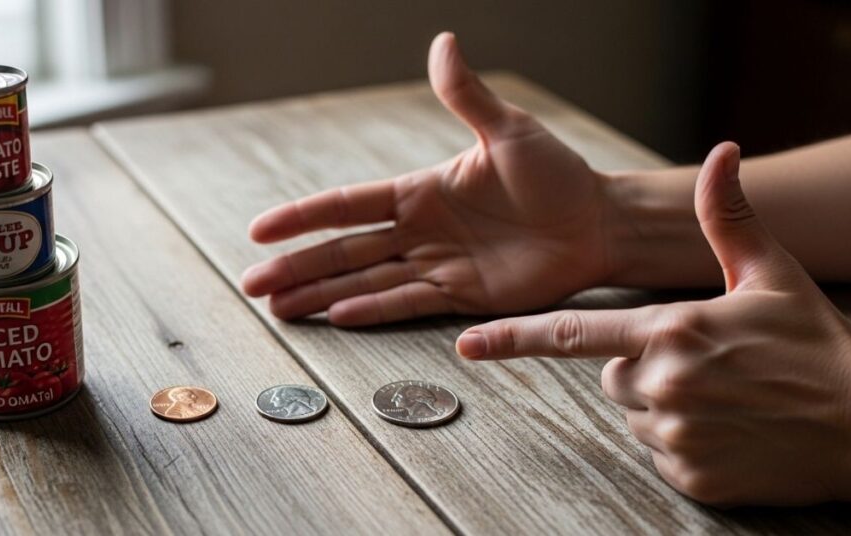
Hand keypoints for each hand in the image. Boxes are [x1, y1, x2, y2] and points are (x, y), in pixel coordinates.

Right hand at [242, 32, 621, 325]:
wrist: (597, 223)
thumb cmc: (556, 174)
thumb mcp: (509, 131)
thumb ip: (467, 95)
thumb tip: (442, 42)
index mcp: (420, 191)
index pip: (347, 205)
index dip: (303, 217)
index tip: (261, 229)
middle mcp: (419, 231)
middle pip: (344, 251)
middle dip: (298, 266)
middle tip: (253, 283)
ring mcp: (437, 265)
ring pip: (366, 282)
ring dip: (322, 295)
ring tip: (279, 309)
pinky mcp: (461, 296)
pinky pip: (407, 303)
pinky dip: (372, 311)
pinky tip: (336, 317)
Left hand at [456, 143, 850, 504]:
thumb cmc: (816, 347)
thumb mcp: (772, 274)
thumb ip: (728, 219)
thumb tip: (721, 153)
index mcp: (670, 330)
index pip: (571, 334)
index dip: (513, 339)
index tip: (466, 346)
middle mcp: (663, 383)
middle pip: (611, 374)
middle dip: (641, 366)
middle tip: (703, 364)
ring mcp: (675, 437)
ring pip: (635, 414)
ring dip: (664, 404)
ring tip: (724, 397)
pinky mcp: (691, 478)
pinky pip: (660, 456)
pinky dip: (685, 444)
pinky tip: (729, 430)